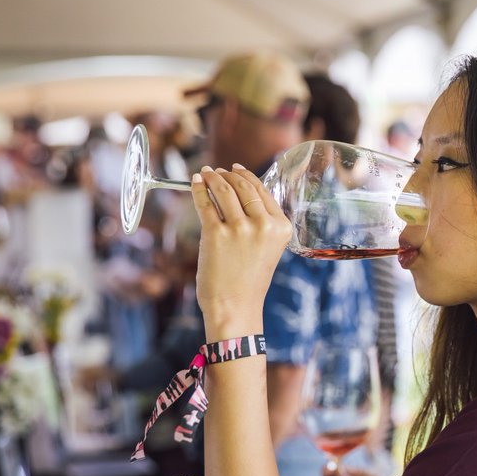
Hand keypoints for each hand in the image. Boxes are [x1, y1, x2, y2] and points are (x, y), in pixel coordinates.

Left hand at [190, 165, 290, 335]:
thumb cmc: (249, 279)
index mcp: (281, 228)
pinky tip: (195, 183)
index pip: (262, 191)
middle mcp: (263, 226)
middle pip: (242, 187)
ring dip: (211, 178)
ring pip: (223, 191)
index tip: (235, 169)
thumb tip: (238, 191)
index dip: (246, 176)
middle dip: (226, 175)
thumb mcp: (267, 247)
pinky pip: (205, 204)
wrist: (235, 306)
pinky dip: (198, 189)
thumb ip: (261, 222)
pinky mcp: (216, 234)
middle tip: (215, 171)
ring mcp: (239, 229)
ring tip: (204, 173)